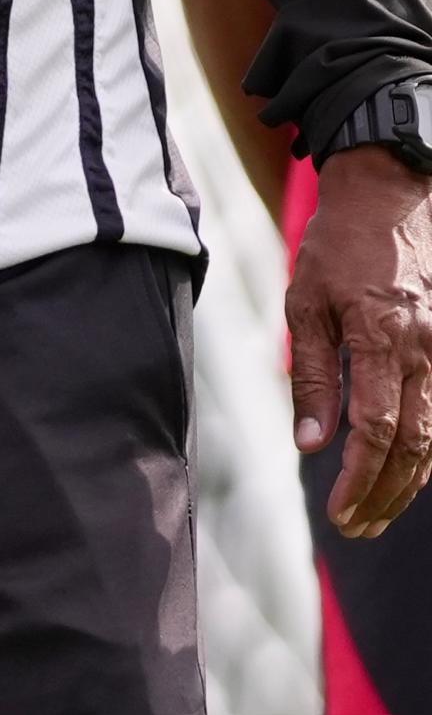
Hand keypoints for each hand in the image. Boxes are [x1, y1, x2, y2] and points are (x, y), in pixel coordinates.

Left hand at [296, 147, 431, 534]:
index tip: (339, 512)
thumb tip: (310, 442)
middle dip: (385, 494)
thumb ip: (311, 374)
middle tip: (354, 528)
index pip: (376, 429)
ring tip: (375, 514)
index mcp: (382, 339)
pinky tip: (405, 474)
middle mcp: (425, 352)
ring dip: (407, 483)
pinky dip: (426, 452)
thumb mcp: (305, 303)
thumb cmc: (339, 246)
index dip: (360, 478)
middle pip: (413, 446)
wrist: (390, 197)